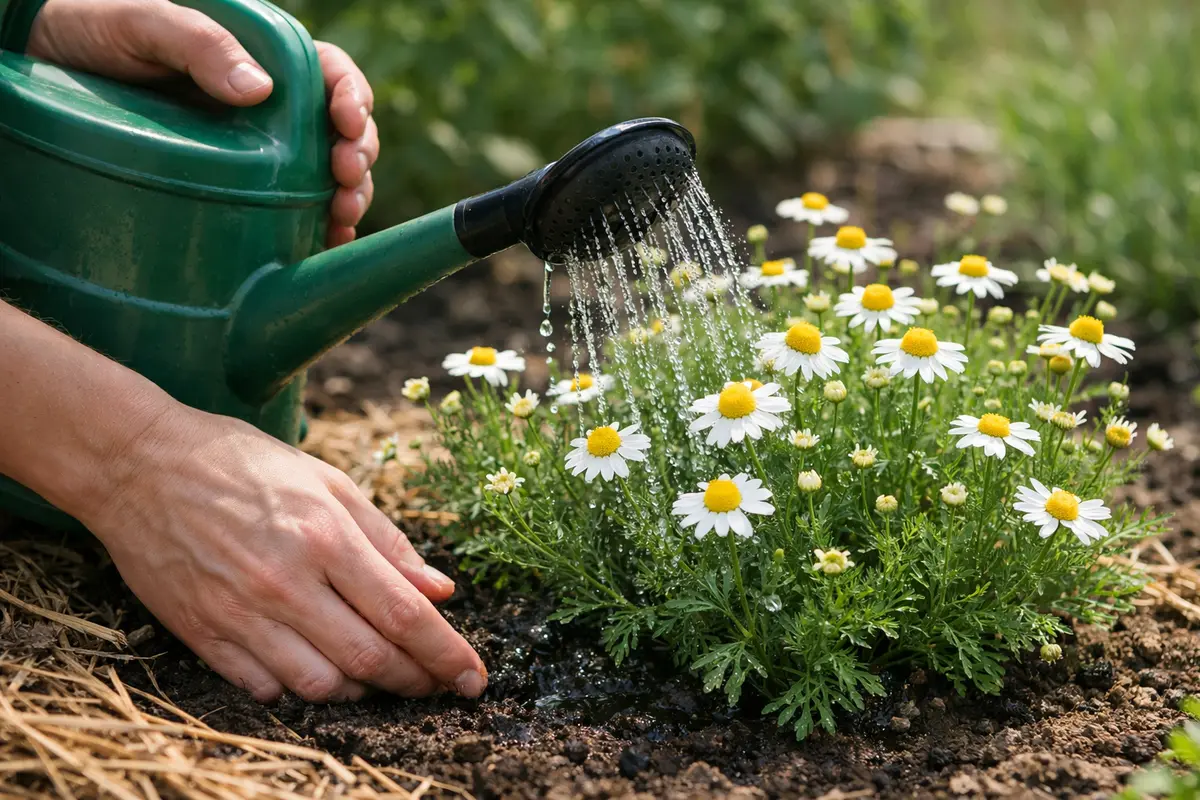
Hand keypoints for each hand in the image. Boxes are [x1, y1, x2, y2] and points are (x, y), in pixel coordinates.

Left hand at [26, 0, 377, 246]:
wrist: (43, 71)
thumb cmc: (92, 34)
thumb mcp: (141, 23)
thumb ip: (199, 43)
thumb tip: (260, 90)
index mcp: (260, 56)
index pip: (328, 72)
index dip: (352, 98)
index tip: (347, 124)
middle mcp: (269, 106)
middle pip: (340, 129)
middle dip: (357, 155)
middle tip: (346, 181)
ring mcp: (258, 151)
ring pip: (327, 173)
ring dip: (349, 195)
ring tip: (343, 219)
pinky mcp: (240, 189)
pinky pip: (293, 210)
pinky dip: (319, 228)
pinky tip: (326, 243)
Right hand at [80, 403, 486, 701]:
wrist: (138, 465)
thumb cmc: (241, 463)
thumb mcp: (327, 482)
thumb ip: (387, 541)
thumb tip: (440, 591)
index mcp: (325, 537)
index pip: (405, 616)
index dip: (447, 654)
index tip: (474, 678)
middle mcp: (286, 583)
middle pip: (371, 659)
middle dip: (416, 680)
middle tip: (436, 682)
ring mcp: (240, 614)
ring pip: (322, 686)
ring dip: (363, 690)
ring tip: (378, 674)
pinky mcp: (203, 635)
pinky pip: (266, 688)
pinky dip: (302, 691)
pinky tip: (317, 671)